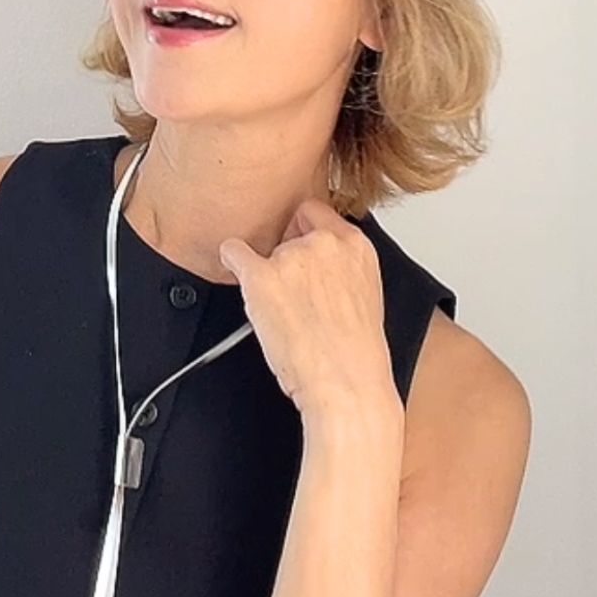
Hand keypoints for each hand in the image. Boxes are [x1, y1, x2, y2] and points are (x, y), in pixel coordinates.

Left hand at [219, 198, 397, 419]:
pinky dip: (231, 261)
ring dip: (266, 272)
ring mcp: (290, 259)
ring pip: (265, 249)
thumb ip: (342, 266)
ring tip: (282, 309)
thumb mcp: (365, 293)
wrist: (346, 385)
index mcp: (355, 245)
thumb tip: (319, 261)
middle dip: (285, 254)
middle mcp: (323, 244)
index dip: (302, 231)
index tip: (297, 245)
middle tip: (292, 289)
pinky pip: (234, 252)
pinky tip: (235, 271)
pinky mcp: (261, 278)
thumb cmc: (356, 353)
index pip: (315, 211)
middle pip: (288, 230)